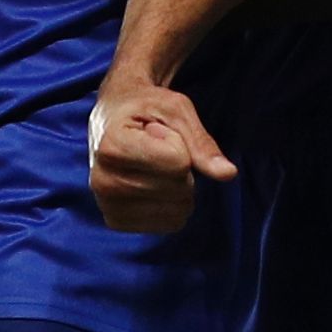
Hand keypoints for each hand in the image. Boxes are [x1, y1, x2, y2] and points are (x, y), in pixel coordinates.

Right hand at [88, 79, 233, 234]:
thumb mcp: (177, 110)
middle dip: (181, 166)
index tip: (156, 130)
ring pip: (179, 210)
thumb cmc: (145, 108)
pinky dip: (172, 203)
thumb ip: (202, 143)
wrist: (112, 118)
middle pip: (180, 188)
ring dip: (178, 186)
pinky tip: (149, 182)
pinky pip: (171, 223)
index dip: (179, 142)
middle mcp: (102, 181)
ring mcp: (108, 206)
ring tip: (152, 164)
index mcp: (111, 147)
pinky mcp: (117, 222)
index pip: (178, 163)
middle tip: (155, 147)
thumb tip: (228, 174)